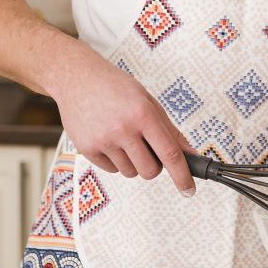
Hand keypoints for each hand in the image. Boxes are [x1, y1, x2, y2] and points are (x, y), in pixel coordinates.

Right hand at [52, 52, 197, 195]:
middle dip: (155, 166)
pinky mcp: (87, 149)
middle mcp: (123, 129)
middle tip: (149, 148)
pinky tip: (110, 139)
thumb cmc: (116, 87)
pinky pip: (112, 169)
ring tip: (126, 137)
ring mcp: (103, 140)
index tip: (189, 189)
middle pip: (150, 170)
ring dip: (134, 162)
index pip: (169, 153)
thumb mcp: (148, 101)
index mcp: (143, 114)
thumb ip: (169, 129)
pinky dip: (116, 160)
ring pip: (131, 172)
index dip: (182, 175)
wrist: (78, 78)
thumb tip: (189, 153)